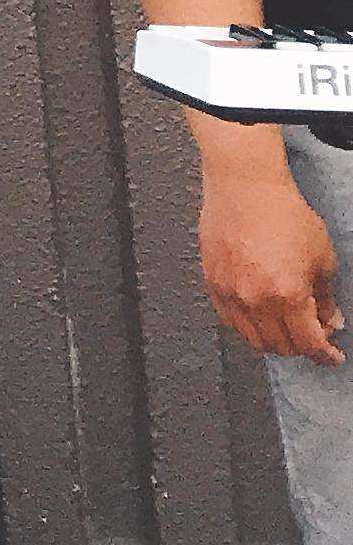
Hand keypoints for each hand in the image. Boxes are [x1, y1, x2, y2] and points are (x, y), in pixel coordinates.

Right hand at [200, 153, 343, 362]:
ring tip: (285, 325)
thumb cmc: (283, 213)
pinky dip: (248, 325)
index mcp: (287, 294)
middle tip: (312, 334)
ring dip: (273, 339)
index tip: (331, 357)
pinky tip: (260, 312)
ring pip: (252, 339)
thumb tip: (329, 320)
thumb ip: (326, 297)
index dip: (324, 355)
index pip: (308, 344)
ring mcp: (230, 293)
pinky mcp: (212, 283)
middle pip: (280, 347)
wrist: (245, 188)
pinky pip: (230, 320)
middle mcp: (255, 299)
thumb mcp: (322, 257)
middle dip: (301, 347)